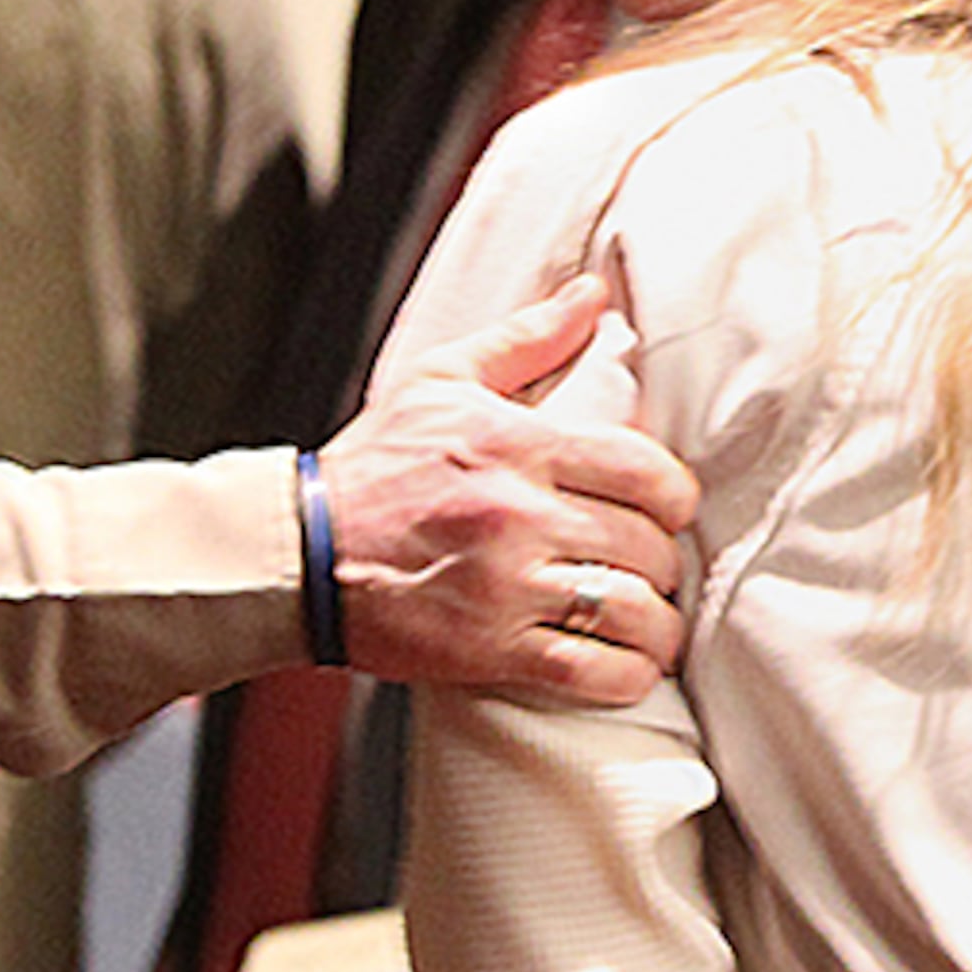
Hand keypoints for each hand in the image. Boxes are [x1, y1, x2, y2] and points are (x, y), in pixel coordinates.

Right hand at [316, 273, 692, 704]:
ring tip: (651, 627)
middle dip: (663, 561)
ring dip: (656, 627)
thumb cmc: (370, 466)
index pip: (646, 471)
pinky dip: (626, 676)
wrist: (296, 553)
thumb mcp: (440, 379)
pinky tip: (627, 669)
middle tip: (650, 568)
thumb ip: (525, 339)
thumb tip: (592, 295)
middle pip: (648, 545)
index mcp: (517, 444)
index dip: (675, 497)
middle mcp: (519, 514)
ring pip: (632, 611)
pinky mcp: (489, 650)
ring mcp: (507, 586)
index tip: (665, 510)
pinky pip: (591, 672)